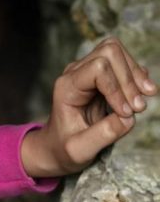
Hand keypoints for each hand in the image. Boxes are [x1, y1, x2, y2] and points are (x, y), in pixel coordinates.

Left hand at [21, 37, 156, 177]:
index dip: (118, 89)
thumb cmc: (64, 149)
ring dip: (135, 74)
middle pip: (109, 52)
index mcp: (66, 87)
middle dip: (129, 78)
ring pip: (116, 52)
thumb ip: (103, 134)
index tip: (127, 113)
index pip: (98, 69)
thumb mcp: (80, 150)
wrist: (55, 146)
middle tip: (140, 108)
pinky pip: (120, 62)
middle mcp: (75, 73)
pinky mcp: (100, 77)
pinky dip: (136, 75)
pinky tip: (143, 92)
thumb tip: (129, 118)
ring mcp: (87, 72)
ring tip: (146, 97)